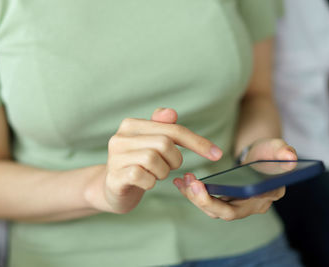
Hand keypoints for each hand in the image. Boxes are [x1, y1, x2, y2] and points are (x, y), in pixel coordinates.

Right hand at [84, 108, 222, 213]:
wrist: (111, 188)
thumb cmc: (138, 164)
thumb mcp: (151, 144)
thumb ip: (163, 128)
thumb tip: (170, 112)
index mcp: (131, 125)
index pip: (172, 128)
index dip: (197, 141)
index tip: (217, 154)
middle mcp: (120, 137)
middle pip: (165, 143)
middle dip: (175, 160)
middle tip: (167, 168)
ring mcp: (115, 157)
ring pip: (154, 159)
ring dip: (162, 172)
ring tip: (155, 175)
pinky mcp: (115, 177)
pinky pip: (143, 176)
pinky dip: (151, 182)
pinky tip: (146, 183)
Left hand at [173, 138, 296, 220]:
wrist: (261, 157)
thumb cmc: (269, 153)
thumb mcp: (277, 148)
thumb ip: (283, 151)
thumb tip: (290, 157)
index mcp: (267, 195)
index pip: (248, 205)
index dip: (227, 200)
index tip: (204, 185)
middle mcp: (252, 206)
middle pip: (226, 212)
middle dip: (205, 200)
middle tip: (190, 183)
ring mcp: (237, 206)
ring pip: (213, 210)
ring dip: (195, 197)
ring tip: (183, 180)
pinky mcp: (225, 201)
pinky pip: (207, 203)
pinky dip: (193, 194)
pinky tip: (180, 182)